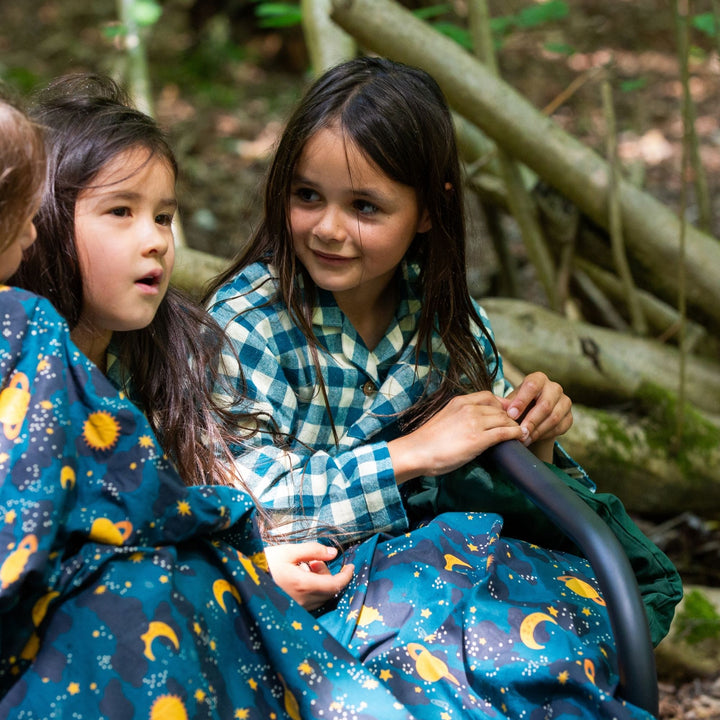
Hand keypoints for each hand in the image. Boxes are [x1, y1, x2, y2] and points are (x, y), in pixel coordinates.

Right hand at [263, 542, 353, 610]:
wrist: (242, 578)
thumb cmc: (264, 563)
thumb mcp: (288, 551)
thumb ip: (313, 551)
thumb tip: (333, 553)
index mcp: (303, 585)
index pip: (335, 585)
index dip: (346, 576)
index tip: (351, 566)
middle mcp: (302, 601)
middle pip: (329, 591)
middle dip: (329, 575)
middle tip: (315, 561)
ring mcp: (296, 608)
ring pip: (320, 598)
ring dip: (321, 582)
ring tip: (306, 567)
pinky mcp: (291, 610)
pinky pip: (311, 602)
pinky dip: (313, 590)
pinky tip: (300, 578)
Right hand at [389, 391, 524, 482]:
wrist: (417, 451)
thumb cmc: (427, 441)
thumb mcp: (445, 418)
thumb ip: (460, 416)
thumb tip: (472, 423)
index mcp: (460, 401)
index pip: (488, 396)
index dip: (502, 404)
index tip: (507, 413)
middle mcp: (469, 408)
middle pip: (500, 408)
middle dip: (511, 417)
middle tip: (517, 426)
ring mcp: (474, 422)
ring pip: (505, 419)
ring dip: (515, 426)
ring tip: (520, 434)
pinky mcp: (479, 439)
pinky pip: (505, 432)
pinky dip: (515, 434)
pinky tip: (519, 438)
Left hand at [500, 372, 572, 460]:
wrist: (532, 416)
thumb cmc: (518, 405)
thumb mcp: (510, 402)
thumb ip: (504, 403)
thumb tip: (496, 405)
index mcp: (538, 379)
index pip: (532, 386)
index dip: (522, 401)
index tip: (511, 415)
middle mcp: (554, 388)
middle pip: (545, 405)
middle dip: (531, 421)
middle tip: (520, 432)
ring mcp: (564, 402)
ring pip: (554, 418)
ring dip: (538, 431)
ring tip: (524, 439)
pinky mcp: (569, 417)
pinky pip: (559, 427)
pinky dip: (545, 435)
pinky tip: (533, 438)